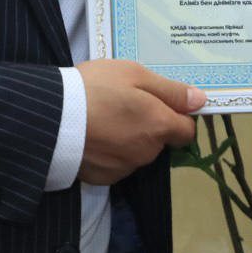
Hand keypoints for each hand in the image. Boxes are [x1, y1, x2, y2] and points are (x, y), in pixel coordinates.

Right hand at [78, 60, 202, 184]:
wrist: (51, 118)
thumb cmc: (96, 88)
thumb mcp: (134, 74)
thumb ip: (170, 90)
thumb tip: (200, 101)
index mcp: (159, 127)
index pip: (187, 131)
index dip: (177, 116)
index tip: (158, 103)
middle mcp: (147, 153)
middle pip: (158, 141)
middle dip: (147, 125)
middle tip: (121, 104)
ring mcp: (124, 168)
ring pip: (136, 153)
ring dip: (127, 139)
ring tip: (101, 118)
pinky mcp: (102, 178)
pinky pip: (114, 164)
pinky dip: (108, 153)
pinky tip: (91, 136)